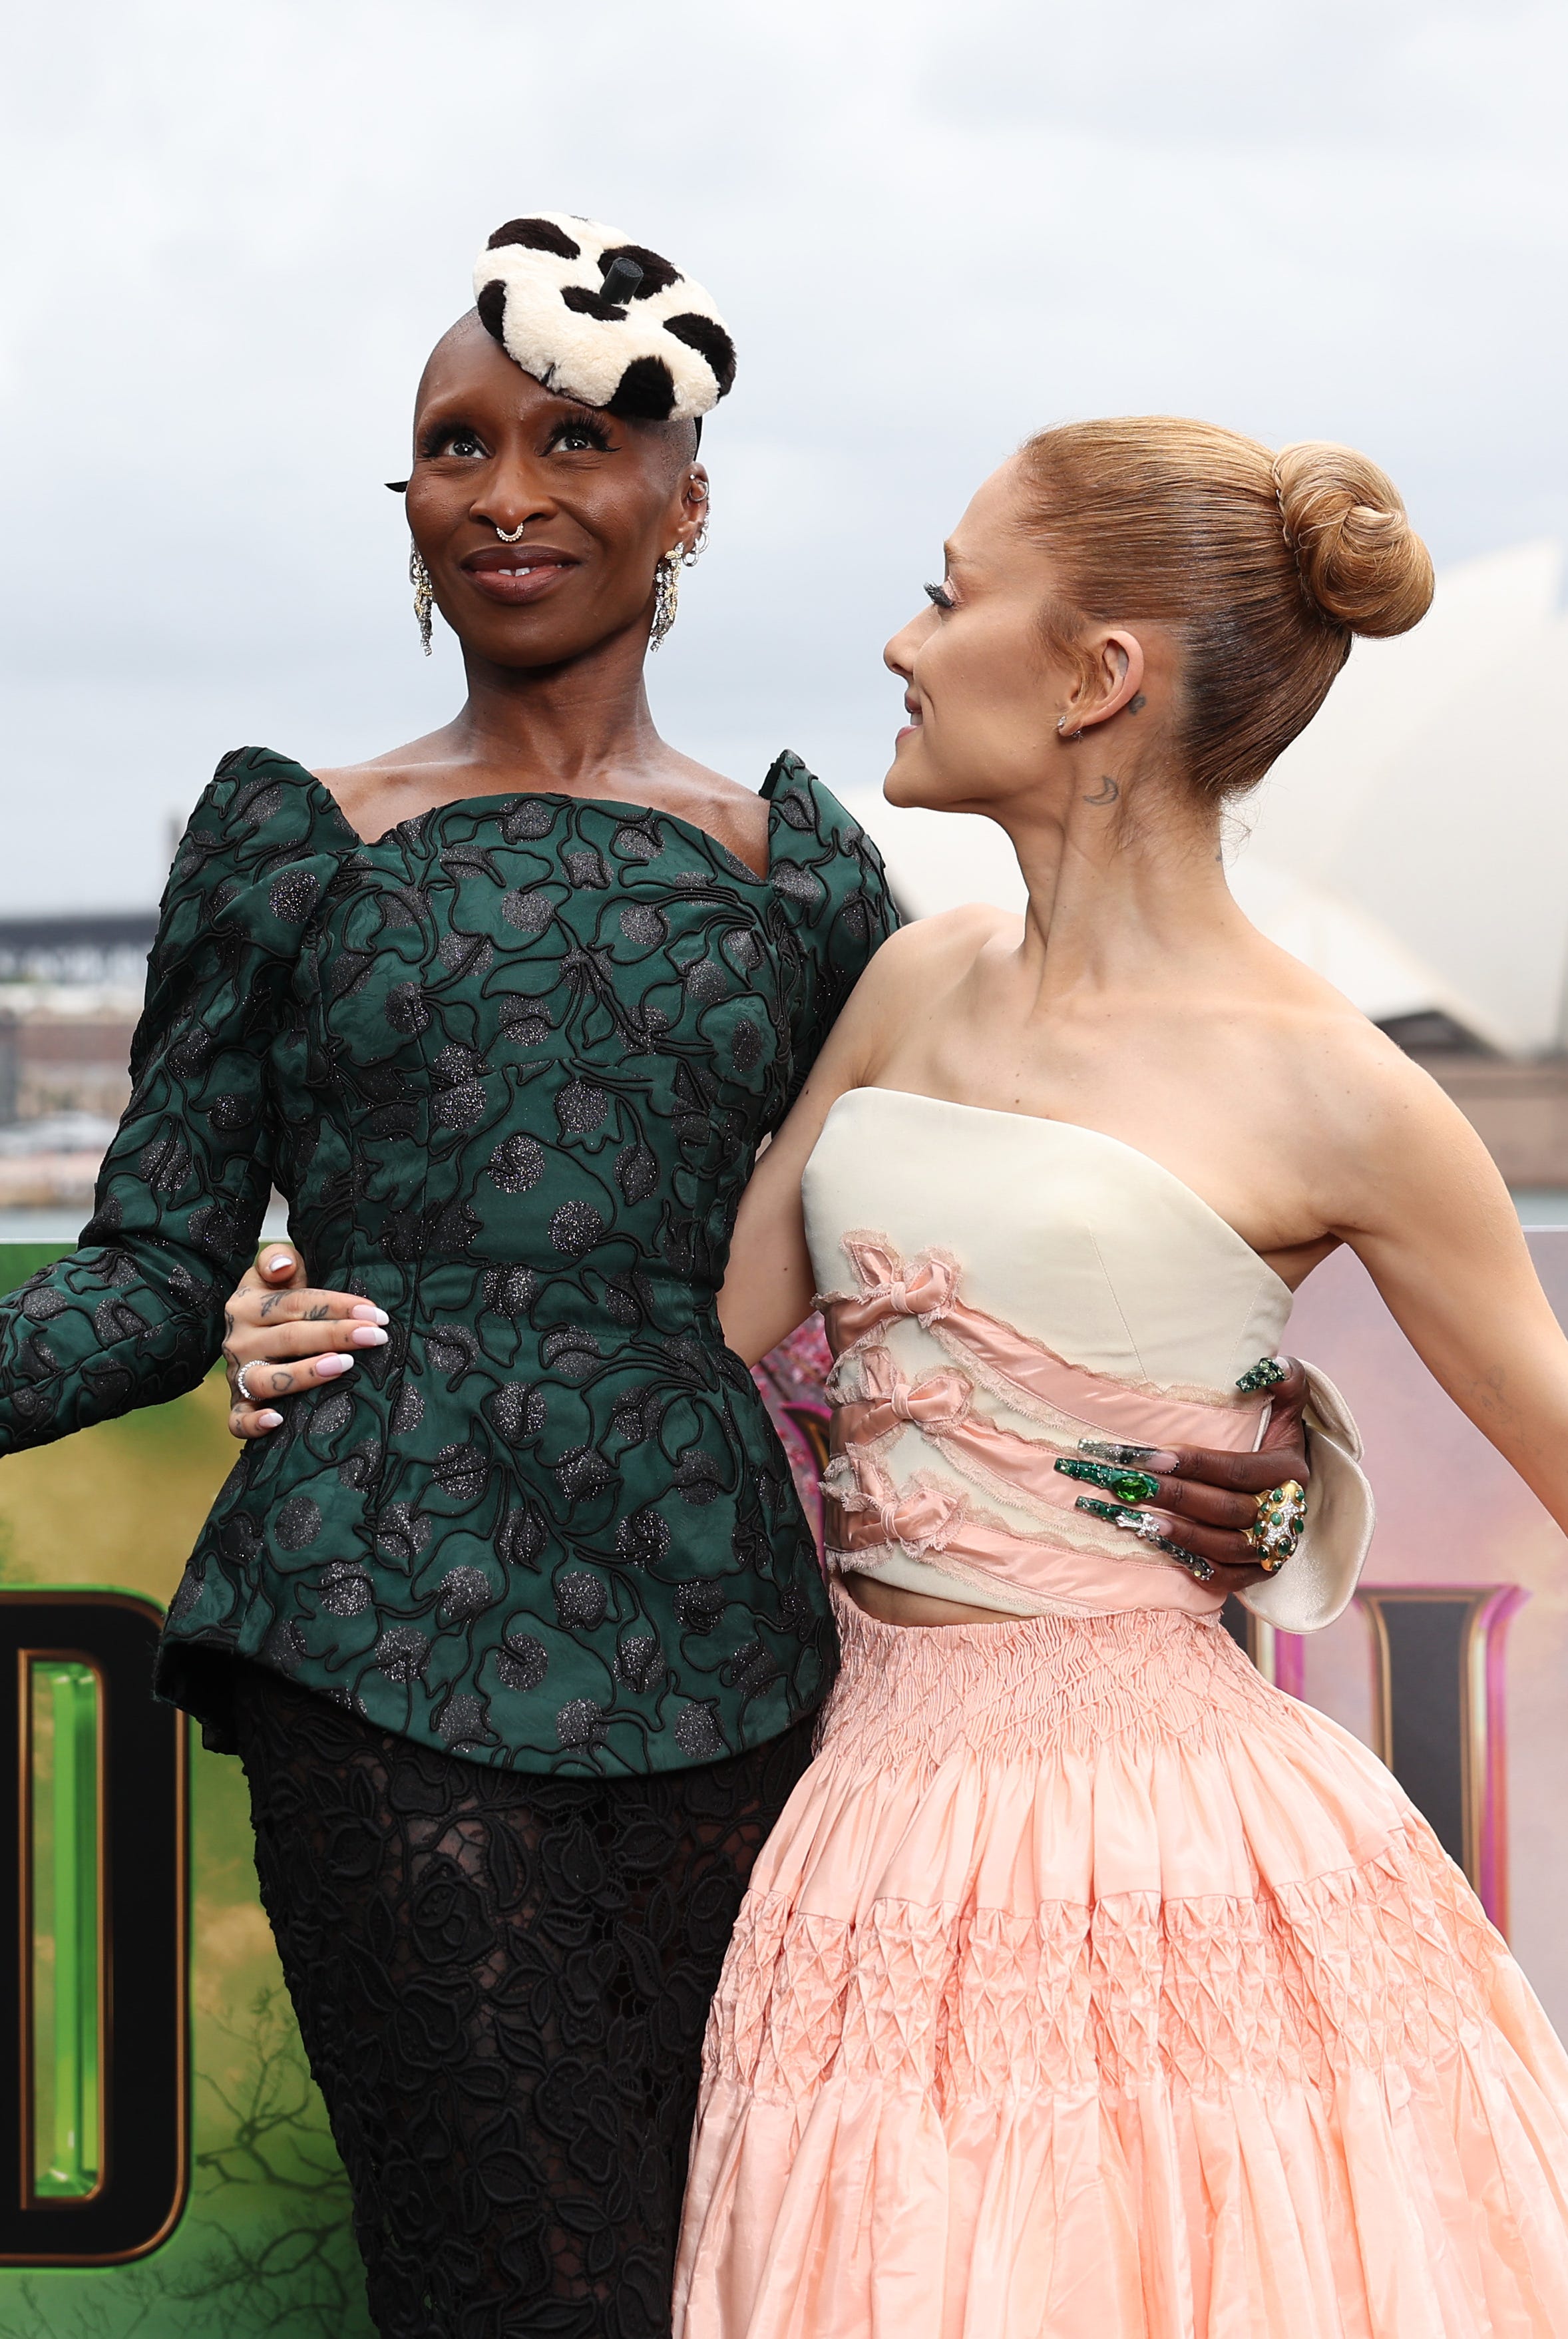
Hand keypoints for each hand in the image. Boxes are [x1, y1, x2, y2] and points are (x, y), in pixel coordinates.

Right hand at [222, 1245, 391, 1439]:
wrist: (245, 1332)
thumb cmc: (274, 1301)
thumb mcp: (272, 1272)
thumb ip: (278, 1259)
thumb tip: (284, 1266)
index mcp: (247, 1305)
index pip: (298, 1304)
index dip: (338, 1307)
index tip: (375, 1313)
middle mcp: (239, 1340)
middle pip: (291, 1338)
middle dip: (338, 1335)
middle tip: (376, 1337)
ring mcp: (237, 1375)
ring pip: (268, 1379)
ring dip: (307, 1373)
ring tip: (344, 1366)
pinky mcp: (238, 1403)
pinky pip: (238, 1420)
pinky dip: (254, 1423)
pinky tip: (278, 1422)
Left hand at [1061, 1358, 1311, 1589]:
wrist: (1295, 1483)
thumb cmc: (1277, 1438)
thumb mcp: (1287, 1406)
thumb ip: (1285, 1380)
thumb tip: (1268, 1366)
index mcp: (1289, 1470)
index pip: (1237, 1470)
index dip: (1195, 1463)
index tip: (1149, 1455)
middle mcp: (1286, 1511)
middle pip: (1227, 1509)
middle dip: (1175, 1497)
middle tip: (1131, 1485)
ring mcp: (1276, 1545)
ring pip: (1229, 1547)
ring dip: (1184, 1536)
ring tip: (1142, 1522)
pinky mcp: (1264, 1570)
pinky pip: (1233, 1578)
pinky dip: (1202, 1570)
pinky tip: (1167, 1554)